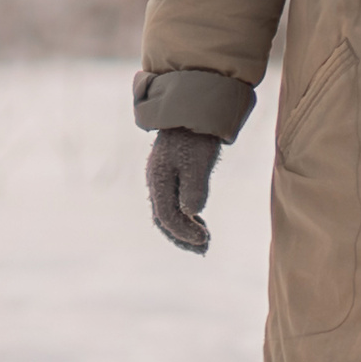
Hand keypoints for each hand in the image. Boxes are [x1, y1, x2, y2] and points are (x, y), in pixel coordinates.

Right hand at [147, 129, 221, 253]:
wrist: (193, 113)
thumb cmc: (196, 138)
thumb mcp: (197, 162)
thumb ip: (194, 187)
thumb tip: (191, 212)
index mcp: (158, 180)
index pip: (166, 215)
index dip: (184, 231)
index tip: (204, 240)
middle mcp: (156, 181)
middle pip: (164, 218)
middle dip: (182, 236)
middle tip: (203, 248)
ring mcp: (162, 179)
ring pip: (168, 212)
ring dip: (184, 229)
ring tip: (204, 241)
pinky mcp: (171, 176)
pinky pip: (173, 203)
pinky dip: (185, 217)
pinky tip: (200, 223)